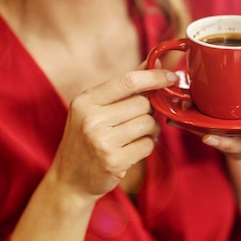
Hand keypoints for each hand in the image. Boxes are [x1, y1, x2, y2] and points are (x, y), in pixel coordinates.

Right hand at [51, 67, 177, 196]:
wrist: (69, 179)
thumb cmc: (86, 138)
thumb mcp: (95, 108)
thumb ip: (123, 86)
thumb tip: (153, 61)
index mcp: (85, 101)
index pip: (127, 81)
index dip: (154, 77)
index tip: (171, 76)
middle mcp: (91, 119)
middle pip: (142, 104)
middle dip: (148, 110)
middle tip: (137, 119)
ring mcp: (101, 142)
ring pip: (148, 124)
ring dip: (149, 129)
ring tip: (134, 135)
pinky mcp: (113, 161)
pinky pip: (147, 145)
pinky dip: (146, 146)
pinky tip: (131, 150)